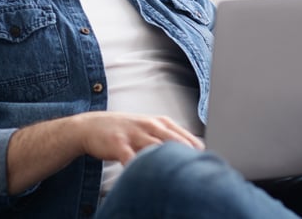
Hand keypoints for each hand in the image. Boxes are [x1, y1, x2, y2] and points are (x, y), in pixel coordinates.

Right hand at [6, 111, 202, 193]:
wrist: (91, 126)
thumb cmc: (126, 131)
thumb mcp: (149, 130)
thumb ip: (170, 140)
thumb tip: (197, 154)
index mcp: (162, 123)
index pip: (188, 139)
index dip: (200, 156)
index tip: (210, 170)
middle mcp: (150, 125)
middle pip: (176, 143)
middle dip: (189, 159)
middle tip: (201, 176)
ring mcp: (133, 133)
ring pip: (155, 149)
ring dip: (167, 163)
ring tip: (180, 178)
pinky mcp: (118, 143)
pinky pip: (131, 157)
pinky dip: (139, 167)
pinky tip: (145, 178)